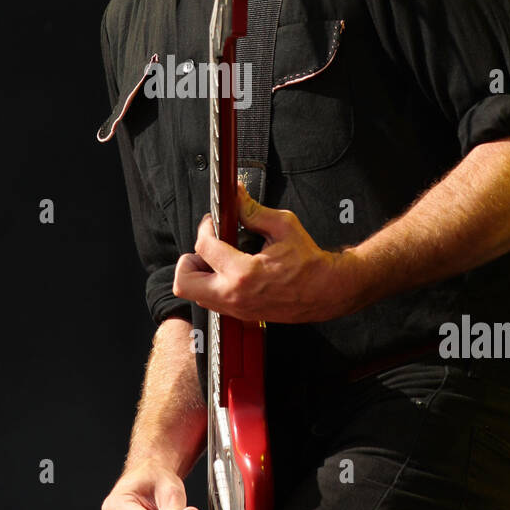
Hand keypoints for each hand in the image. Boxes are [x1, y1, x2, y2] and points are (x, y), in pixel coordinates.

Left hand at [172, 183, 365, 323]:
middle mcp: (235, 295)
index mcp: (243, 273)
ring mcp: (237, 309)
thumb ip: (252, 210)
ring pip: (195, 294)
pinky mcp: (241, 314)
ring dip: (200, 274)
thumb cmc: (309, 262)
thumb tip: (235, 195)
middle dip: (190, 259)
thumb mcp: (283, 226)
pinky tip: (230, 271)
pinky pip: (212, 302)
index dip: (205, 227)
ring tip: (220, 259)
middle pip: (183, 282)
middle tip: (207, 247)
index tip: (214, 222)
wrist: (326, 291)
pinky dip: (213, 285)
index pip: (203, 247)